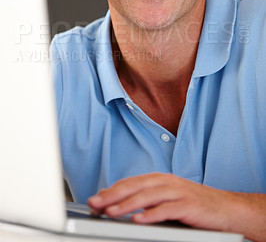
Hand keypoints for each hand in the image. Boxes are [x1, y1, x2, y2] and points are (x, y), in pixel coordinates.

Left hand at [88, 172, 265, 241]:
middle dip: (113, 195)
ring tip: (111, 212)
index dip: (111, 191)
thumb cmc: (193, 204)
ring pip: (148, 196)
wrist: (226, 208)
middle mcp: (167, 182)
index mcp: (159, 179)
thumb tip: (118, 203)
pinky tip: (139, 220)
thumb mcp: (167, 199)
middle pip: (135, 186)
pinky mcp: (189, 205)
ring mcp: (178, 192)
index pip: (130, 183)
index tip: (95, 200)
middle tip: (95, 204)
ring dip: (128, 204)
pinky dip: (152, 214)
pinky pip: (167, 209)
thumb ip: (145, 199)